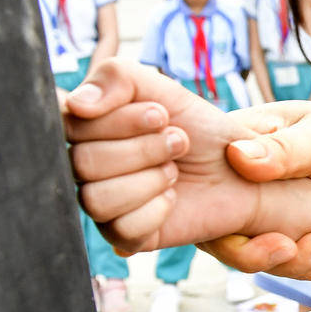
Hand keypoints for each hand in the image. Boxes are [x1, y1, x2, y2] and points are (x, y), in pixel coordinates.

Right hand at [64, 60, 261, 252]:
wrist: (242, 169)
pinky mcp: (123, 234)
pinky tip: (173, 197)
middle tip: (180, 143)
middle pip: (81, 162)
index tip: (162, 115)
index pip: (68, 123)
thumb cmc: (200, 129)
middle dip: (142, 150)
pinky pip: (120, 228)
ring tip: (175, 170)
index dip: (118, 120)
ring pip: (94, 199)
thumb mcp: (163, 89)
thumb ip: (116, 78)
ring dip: (148, 180)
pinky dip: (157, 210)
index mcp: (87, 126)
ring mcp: (102, 201)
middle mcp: (86, 164)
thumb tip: (77, 104)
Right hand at [197, 101, 310, 275]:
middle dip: (253, 253)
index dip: (215, 221)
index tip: (268, 233)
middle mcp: (234, 179)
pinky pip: (277, 258)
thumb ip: (284, 150)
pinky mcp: (276, 227)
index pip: (198, 188)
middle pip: (216, 231)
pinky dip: (304, 264)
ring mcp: (254, 207)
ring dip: (287, 261)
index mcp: (232, 143)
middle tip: (290, 249)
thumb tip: (238, 157)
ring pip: (247, 251)